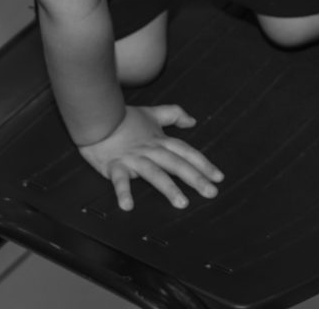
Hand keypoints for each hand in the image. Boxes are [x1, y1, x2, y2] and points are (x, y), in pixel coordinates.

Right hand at [78, 104, 223, 210]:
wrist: (98, 114)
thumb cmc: (125, 118)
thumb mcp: (152, 112)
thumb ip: (173, 114)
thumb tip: (192, 121)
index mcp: (160, 141)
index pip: (187, 152)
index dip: (204, 164)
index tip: (219, 177)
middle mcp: (151, 150)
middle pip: (177, 164)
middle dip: (196, 179)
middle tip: (211, 193)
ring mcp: (133, 158)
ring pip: (155, 174)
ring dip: (169, 188)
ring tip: (182, 204)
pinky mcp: (115, 165)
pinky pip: (119, 180)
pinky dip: (123, 192)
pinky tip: (128, 206)